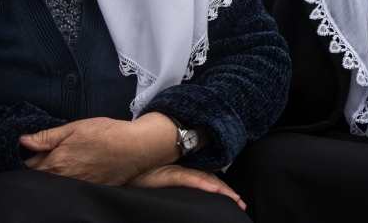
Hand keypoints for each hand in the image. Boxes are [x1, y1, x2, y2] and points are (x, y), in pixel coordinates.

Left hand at [20, 114, 179, 185]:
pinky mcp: (89, 190)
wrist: (135, 148)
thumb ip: (46, 136)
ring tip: (60, 161)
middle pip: (39, 177)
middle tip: (39, 155)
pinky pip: (70, 187)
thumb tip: (22, 140)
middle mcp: (63, 179)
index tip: (24, 150)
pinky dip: (67, 180)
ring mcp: (76, 187)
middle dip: (35, 167)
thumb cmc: (106, 134)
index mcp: (55, 163)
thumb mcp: (74, 128)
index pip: (28, 166)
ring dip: (51, 174)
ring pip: (54, 184)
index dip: (23, 157)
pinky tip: (74, 169)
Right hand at [128, 165, 246, 210]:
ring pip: (204, 180)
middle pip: (210, 180)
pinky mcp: (170, 174)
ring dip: (221, 189)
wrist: (127, 164)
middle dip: (226, 192)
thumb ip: (179, 180)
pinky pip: (189, 179)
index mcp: (184, 171)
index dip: (222, 189)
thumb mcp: (163, 179)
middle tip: (240, 204)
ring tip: (234, 199)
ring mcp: (177, 170)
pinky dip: (202, 184)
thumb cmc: (141, 173)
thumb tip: (194, 187)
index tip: (235, 200)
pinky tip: (214, 189)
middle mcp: (184, 169)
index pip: (208, 180)